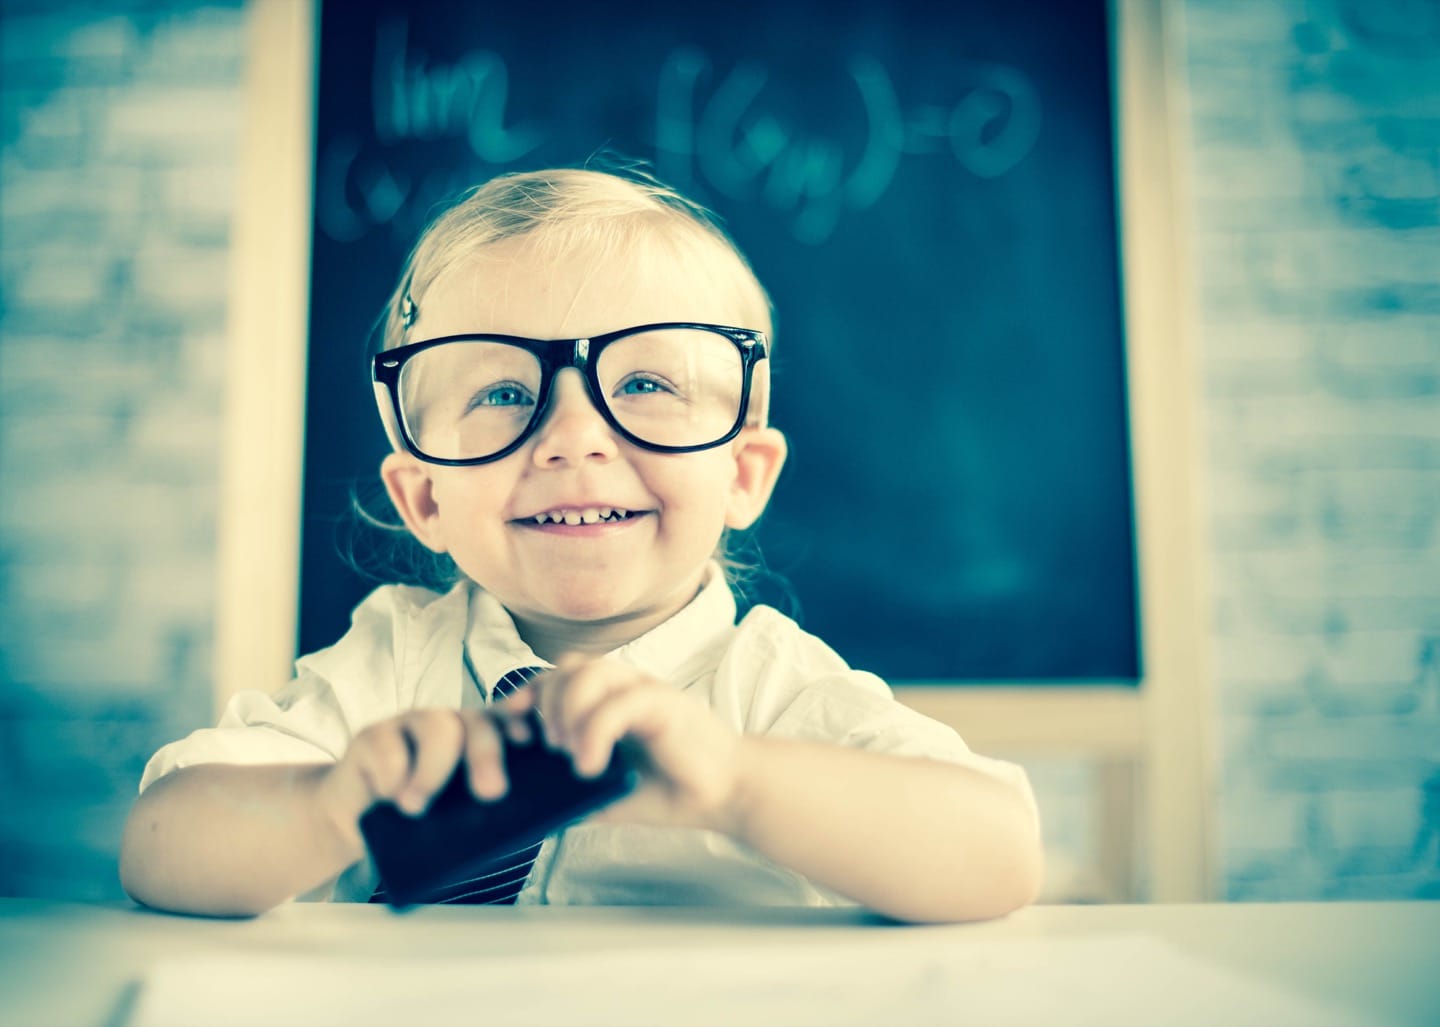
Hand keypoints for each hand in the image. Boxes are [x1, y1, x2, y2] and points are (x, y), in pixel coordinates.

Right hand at [315, 707, 526, 851]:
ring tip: (417, 807)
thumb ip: (483, 813)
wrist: (358, 828)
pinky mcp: (372, 735)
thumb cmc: (417, 824)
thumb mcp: (456, 820)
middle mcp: (449, 725)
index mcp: (477, 741)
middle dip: (487, 754)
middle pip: (477, 721)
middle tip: (491, 793)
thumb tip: (514, 823)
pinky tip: (388, 797)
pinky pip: (386, 744)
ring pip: (437, 725)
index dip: (520, 721)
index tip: (529, 739)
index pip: (507, 720)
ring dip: (433, 770)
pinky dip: (391, 775)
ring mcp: (410, 725)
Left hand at [495, 656, 745, 832]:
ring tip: (569, 752)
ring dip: (568, 709)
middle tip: (549, 746)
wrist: (724, 795)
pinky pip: (620, 702)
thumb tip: (531, 808)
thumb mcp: (608, 793)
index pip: (559, 676)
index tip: (511, 724)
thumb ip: (573, 792)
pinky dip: (595, 731)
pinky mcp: (665, 703)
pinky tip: (591, 764)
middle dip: (546, 702)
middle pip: (569, 666)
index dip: (529, 693)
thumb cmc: (669, 790)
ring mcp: (646, 691)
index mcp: (609, 701)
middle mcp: (626, 687)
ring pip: (590, 672)